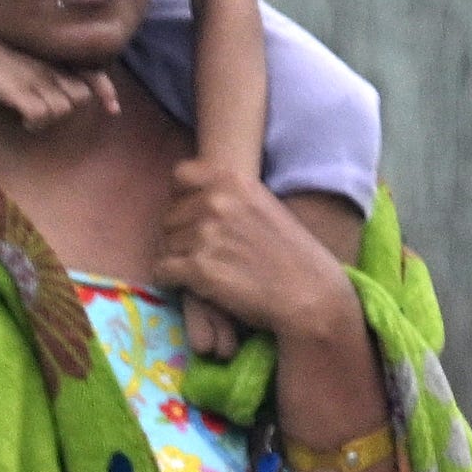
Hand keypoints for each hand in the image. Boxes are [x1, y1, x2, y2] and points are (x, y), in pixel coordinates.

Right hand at [0, 6, 102, 130]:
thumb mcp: (27, 56)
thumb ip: (45, 68)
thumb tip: (56, 88)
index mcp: (53, 59)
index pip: (91, 73)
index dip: (104, 90)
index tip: (113, 107)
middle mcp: (49, 68)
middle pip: (80, 96)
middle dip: (68, 107)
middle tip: (46, 110)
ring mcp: (35, 79)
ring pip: (64, 108)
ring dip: (50, 118)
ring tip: (33, 118)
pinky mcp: (18, 90)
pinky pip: (41, 114)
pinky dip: (36, 123)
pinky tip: (24, 121)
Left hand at [151, 162, 359, 359]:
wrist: (310, 295)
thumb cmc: (293, 257)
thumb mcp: (265, 207)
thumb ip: (231, 197)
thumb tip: (194, 199)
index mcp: (234, 181)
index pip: (181, 175)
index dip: (182, 199)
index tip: (194, 217)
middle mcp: (217, 202)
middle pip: (170, 215)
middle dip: (180, 236)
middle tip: (204, 256)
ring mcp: (206, 234)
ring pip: (165, 245)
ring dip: (178, 260)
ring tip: (205, 274)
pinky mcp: (198, 268)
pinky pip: (162, 270)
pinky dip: (171, 281)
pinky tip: (192, 286)